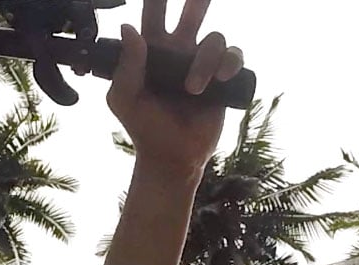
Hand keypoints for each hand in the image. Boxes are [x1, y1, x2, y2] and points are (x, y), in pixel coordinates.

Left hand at [106, 0, 243, 179]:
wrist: (172, 155)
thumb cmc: (144, 127)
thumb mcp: (124, 98)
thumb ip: (126, 65)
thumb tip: (128, 29)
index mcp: (151, 51)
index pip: (153, 14)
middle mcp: (178, 51)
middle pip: (191, 12)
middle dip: (198, 0)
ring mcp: (201, 63)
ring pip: (214, 38)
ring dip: (205, 62)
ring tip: (192, 90)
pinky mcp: (222, 77)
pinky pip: (233, 56)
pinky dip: (229, 64)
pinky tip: (220, 79)